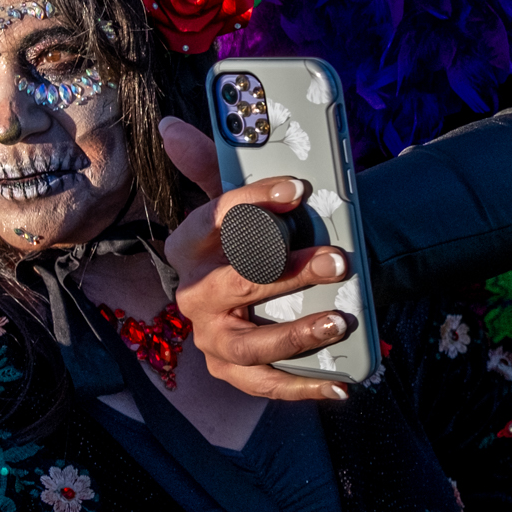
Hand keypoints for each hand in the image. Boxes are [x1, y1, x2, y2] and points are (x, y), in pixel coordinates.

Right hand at [160, 116, 356, 401]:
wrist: (262, 283)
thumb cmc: (249, 236)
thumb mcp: (231, 198)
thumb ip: (209, 163)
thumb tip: (169, 125)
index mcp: (187, 246)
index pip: (214, 219)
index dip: (254, 202)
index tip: (298, 188)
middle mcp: (193, 294)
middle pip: (235, 284)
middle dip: (286, 273)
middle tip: (336, 260)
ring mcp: (212, 337)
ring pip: (249, 343)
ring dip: (294, 334)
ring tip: (338, 321)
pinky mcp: (233, 369)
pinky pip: (266, 384)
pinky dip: (303, 385)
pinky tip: (341, 381)